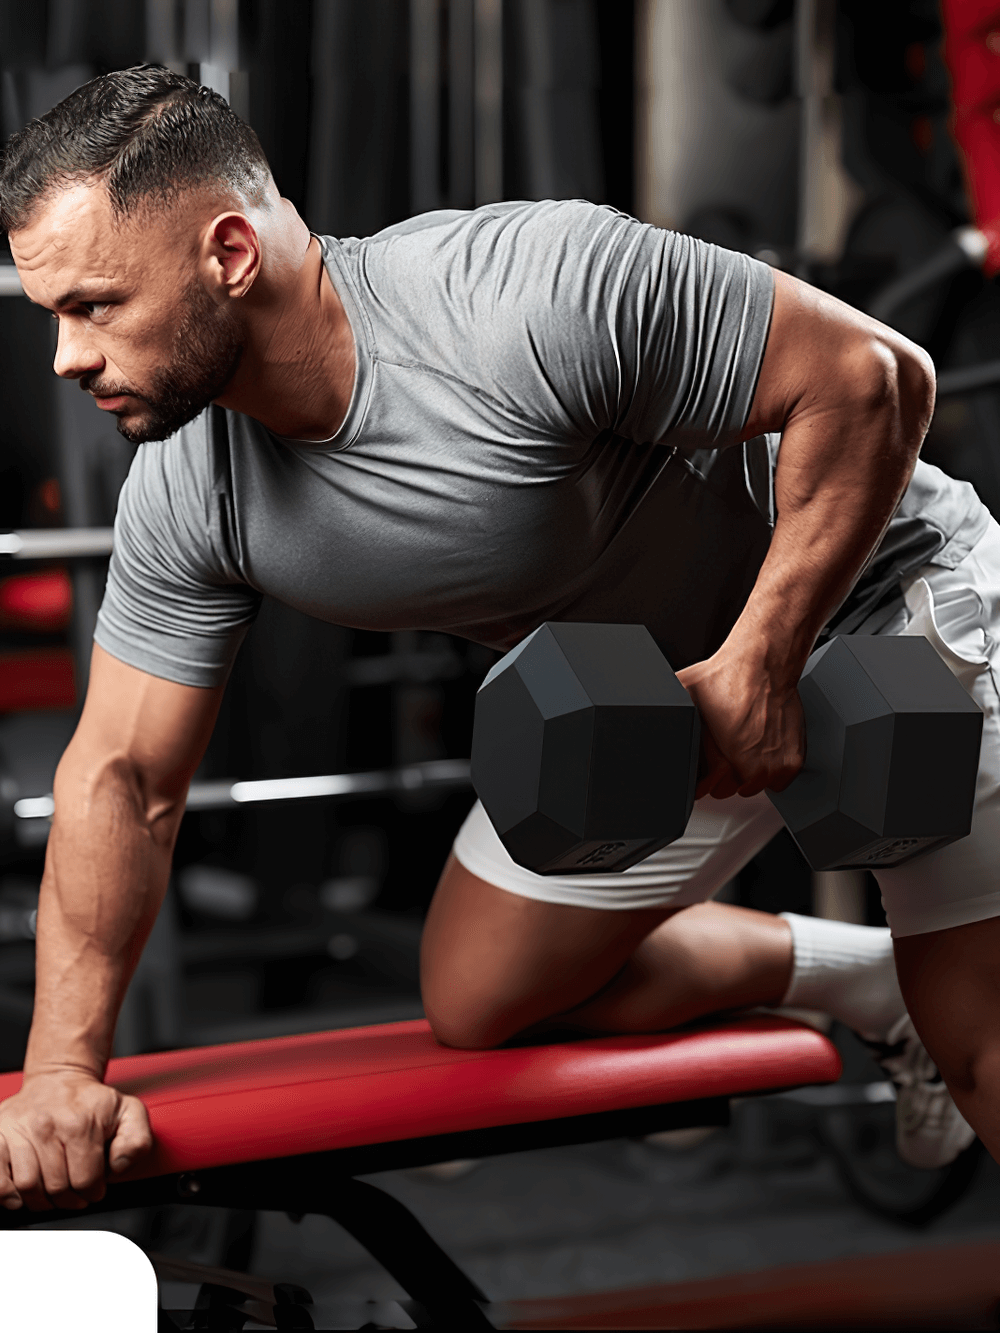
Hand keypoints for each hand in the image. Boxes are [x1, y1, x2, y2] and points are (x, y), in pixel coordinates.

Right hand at [0, 1069, 151, 1210]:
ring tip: (52, 1192)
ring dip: (41, 1200)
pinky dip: (8, 1194)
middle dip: (69, 1198)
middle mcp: (46, 1126)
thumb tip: (120, 1165)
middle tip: (73, 1193)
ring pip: (27, 1187)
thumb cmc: (90, 1102)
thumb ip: (136, 1141)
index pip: (85, 1180)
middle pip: (56, 1188)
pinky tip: (24, 1191)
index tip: (93, 1188)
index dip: (93, 1191)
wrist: (58, 1080)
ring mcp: (18, 1130)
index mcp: (79, 1123)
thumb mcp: (128, 1112)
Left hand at [677, 648, 805, 799]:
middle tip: (722, 752)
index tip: (700, 770)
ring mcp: (770, 768)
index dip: (698, 779)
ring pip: (753, 787)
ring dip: (747, 773)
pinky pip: (778, 782)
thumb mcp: (682, 696)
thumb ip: (667, 714)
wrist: (763, 663)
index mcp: (719, 761)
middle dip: (721, 776)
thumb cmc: (726, 678)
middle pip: (727, 791)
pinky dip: (772, 771)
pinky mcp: (791, 762)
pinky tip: (762, 751)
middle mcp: (746, 768)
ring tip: (742, 748)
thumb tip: (643, 720)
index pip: (703, 791)